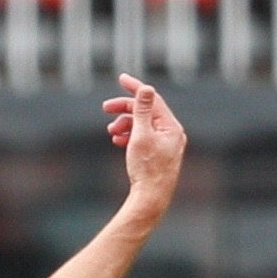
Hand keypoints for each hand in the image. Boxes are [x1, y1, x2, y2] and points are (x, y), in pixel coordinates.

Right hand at [102, 75, 185, 214]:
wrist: (151, 199)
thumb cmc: (147, 169)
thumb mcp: (141, 136)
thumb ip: (143, 111)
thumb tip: (146, 88)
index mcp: (171, 126)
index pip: (153, 100)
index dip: (135, 88)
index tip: (121, 78)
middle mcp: (171, 133)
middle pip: (147, 112)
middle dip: (125, 110)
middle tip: (105, 109)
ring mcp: (165, 145)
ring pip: (143, 126)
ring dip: (125, 124)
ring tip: (111, 132)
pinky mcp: (158, 155)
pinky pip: (143, 138)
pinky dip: (130, 136)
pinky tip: (118, 140)